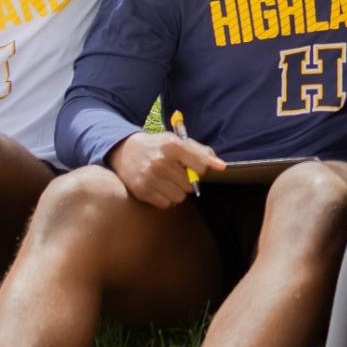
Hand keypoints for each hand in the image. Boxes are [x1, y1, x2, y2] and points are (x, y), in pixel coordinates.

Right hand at [107, 130, 224, 208]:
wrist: (124, 150)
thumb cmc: (158, 146)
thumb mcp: (178, 141)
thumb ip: (201, 153)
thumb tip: (222, 167)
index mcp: (172, 146)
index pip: (201, 166)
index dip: (200, 169)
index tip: (194, 167)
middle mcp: (160, 162)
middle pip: (190, 185)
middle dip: (187, 181)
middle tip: (176, 173)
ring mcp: (150, 178)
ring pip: (179, 197)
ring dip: (177, 192)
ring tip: (168, 181)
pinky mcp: (142, 191)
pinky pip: (166, 204)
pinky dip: (165, 199)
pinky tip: (159, 188)